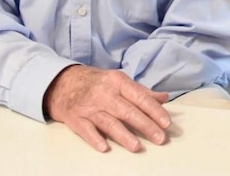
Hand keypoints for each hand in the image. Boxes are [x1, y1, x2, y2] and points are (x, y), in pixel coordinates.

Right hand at [44, 65, 170, 152]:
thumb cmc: (97, 83)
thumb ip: (142, 91)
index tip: (167, 123)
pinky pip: (86, 130)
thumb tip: (164, 98)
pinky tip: (105, 148)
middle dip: (146, 126)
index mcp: (118, 82)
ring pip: (109, 122)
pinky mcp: (75, 119)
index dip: (155, 110)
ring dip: (124, 135)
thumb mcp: (119, 81)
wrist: (62, 83)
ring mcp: (89, 107)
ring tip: (137, 147)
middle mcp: (105, 94)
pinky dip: (95, 139)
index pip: (140, 97)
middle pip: (128, 111)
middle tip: (161, 138)